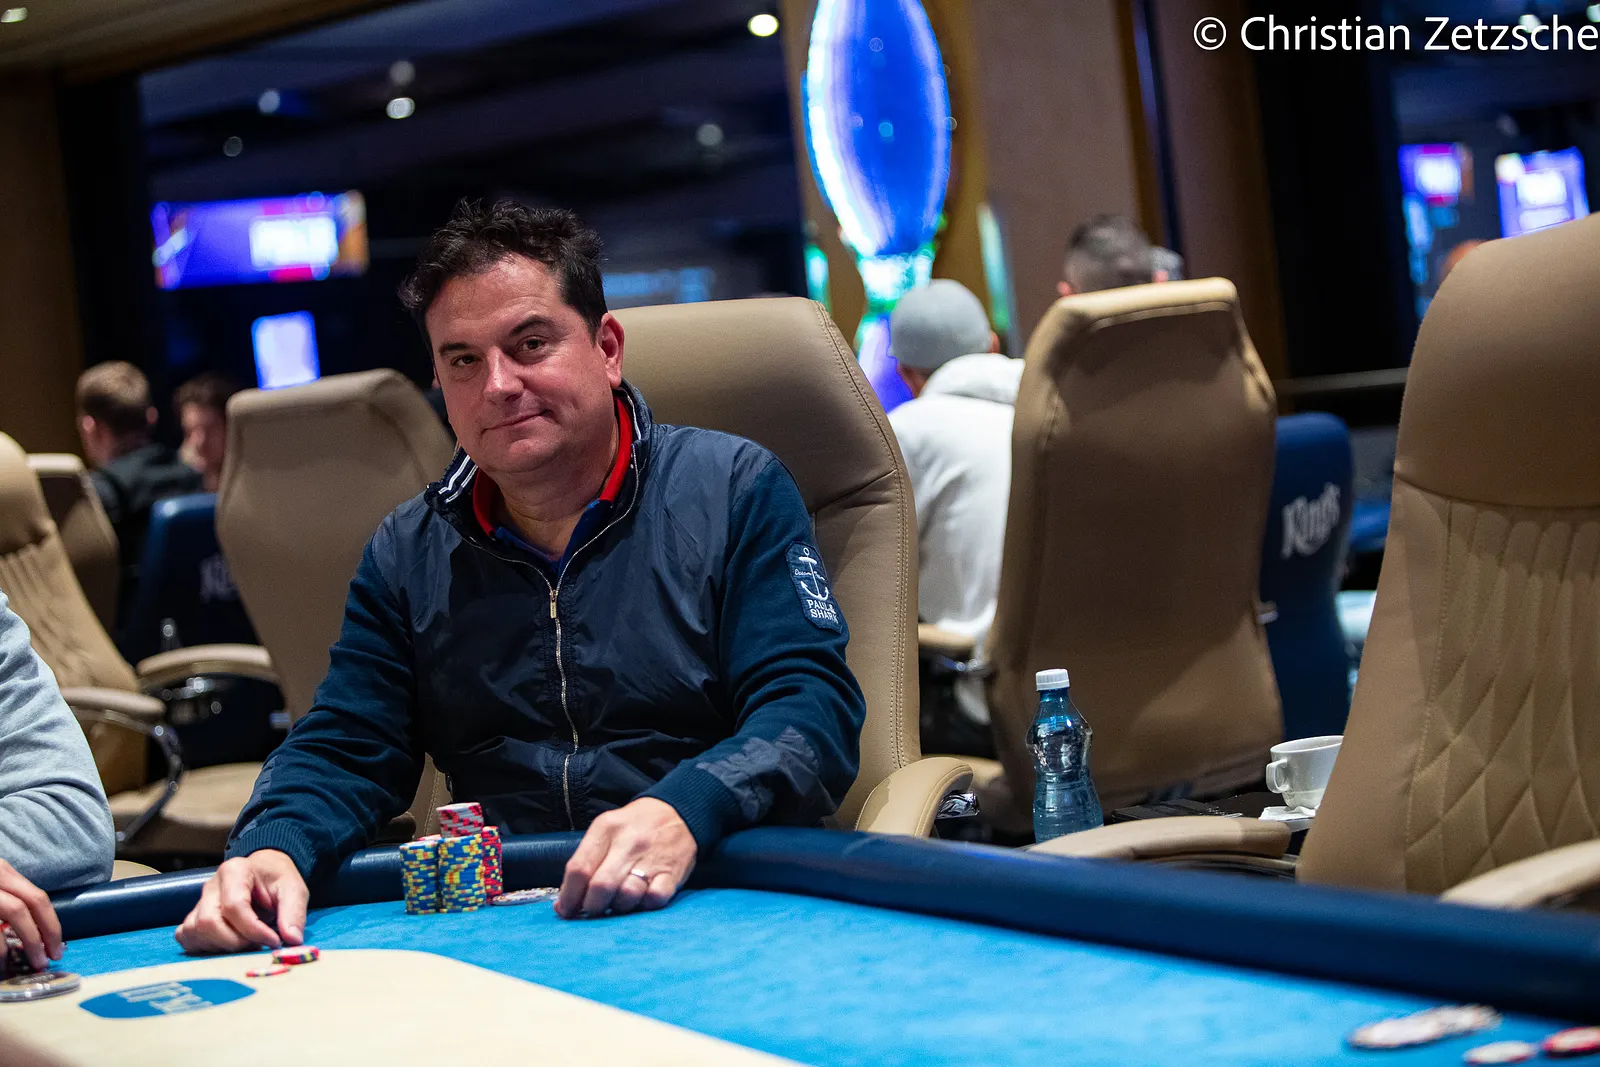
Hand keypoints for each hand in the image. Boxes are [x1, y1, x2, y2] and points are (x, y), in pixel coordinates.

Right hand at [0, 858, 61, 971]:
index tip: (57, 948)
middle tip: (43, 962)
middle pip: (22, 909)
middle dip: (37, 939)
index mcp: (2, 871)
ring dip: (9, 950)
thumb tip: (39, 931)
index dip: (51, 926)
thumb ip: (11, 896)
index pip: (38, 898)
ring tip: (14, 966)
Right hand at [175, 850, 307, 954]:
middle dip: (235, 942)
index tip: (274, 941)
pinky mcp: (193, 916)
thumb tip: (292, 940)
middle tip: (258, 945)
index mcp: (235, 871)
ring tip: (246, 943)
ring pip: (195, 931)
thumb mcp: (294, 889)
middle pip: (209, 922)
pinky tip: (227, 944)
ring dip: (221, 946)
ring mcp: (199, 902)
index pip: (234, 907)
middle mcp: (211, 886)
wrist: (263, 872)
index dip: (254, 930)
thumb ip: (294, 913)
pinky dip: (204, 946)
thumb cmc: (276, 880)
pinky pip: (186, 936)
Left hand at [556, 798, 695, 918]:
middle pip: (600, 887)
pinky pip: (653, 900)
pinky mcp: (673, 873)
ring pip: (626, 896)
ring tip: (618, 902)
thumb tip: (565, 904)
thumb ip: (585, 861)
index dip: (568, 897)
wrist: (680, 813)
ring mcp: (653, 858)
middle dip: (592, 906)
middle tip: (593, 909)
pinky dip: (644, 906)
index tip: (566, 910)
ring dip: (618, 907)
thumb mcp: (606, 829)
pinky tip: (641, 899)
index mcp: (606, 828)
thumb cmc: (635, 826)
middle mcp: (629, 842)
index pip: (578, 869)